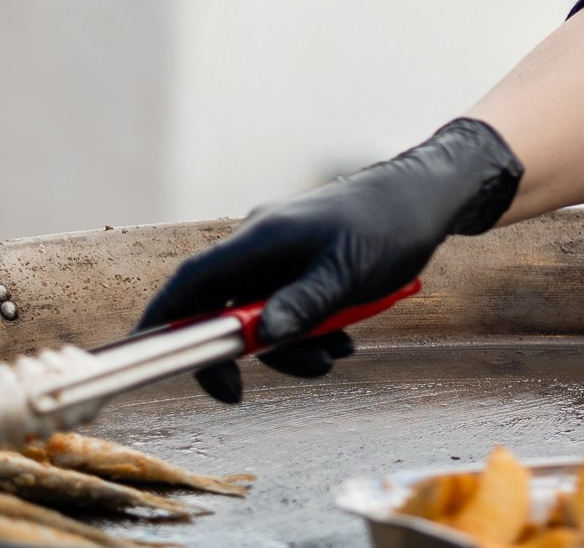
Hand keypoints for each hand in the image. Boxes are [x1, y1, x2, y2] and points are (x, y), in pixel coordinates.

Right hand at [136, 118, 523, 402]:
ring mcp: (283, 252)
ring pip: (262, 313)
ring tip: (337, 354)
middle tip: (262, 385)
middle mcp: (261, 244)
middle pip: (225, 309)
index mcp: (258, 239)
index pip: (191, 282)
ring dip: (292, 344)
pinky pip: (289, 305)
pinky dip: (309, 328)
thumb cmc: (388, 226)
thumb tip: (260, 338)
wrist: (429, 197)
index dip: (165, 319)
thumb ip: (302, 305)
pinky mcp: (306, 261)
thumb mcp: (346, 273)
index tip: (154, 359)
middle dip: (250, 350)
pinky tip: (345, 338)